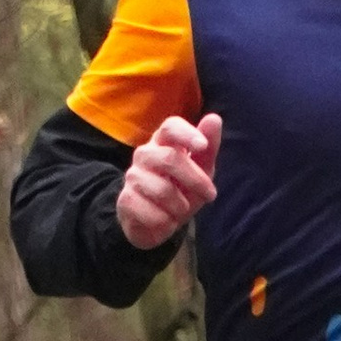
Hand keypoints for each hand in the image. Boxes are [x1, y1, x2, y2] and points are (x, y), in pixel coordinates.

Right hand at [117, 110, 222, 247]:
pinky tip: (165, 220)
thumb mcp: (201, 171)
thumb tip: (214, 118)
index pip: (170, 127)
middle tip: (210, 195)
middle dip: (196, 180)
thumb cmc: (181, 190)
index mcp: (164, 142)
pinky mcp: (125, 200)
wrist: (156, 222)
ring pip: (162, 190)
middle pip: (169, 159)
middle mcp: (145, 154)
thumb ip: (208, 149)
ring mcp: (132, 176)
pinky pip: (152, 213)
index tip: (203, 145)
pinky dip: (166, 222)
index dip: (187, 133)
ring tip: (180, 209)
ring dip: (180, 206)